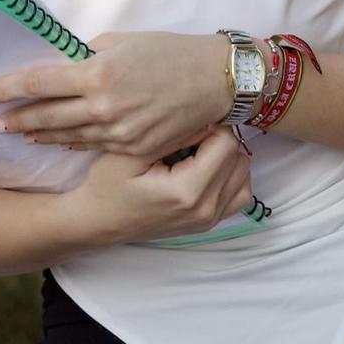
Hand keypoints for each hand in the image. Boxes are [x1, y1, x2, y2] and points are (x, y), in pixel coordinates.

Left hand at [0, 31, 229, 158]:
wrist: (214, 81)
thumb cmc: (169, 52)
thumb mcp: (122, 42)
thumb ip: (89, 55)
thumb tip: (67, 62)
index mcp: (96, 74)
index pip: (38, 83)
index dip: (6, 89)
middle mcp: (102, 106)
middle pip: (45, 115)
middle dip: (15, 119)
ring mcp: (118, 132)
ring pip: (67, 136)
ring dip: (39, 134)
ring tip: (19, 133)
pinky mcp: (133, 147)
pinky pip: (93, 146)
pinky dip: (71, 143)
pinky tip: (57, 142)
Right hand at [63, 128, 254, 246]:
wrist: (99, 220)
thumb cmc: (107, 185)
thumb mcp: (131, 152)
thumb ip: (171, 136)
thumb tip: (205, 121)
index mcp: (187, 191)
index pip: (226, 145)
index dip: (211, 127)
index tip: (188, 125)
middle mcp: (205, 209)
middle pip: (239, 158)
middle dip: (218, 140)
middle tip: (189, 137)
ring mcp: (210, 220)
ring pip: (244, 174)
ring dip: (227, 157)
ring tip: (197, 152)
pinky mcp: (209, 223)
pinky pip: (240, 194)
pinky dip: (231, 176)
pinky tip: (206, 168)